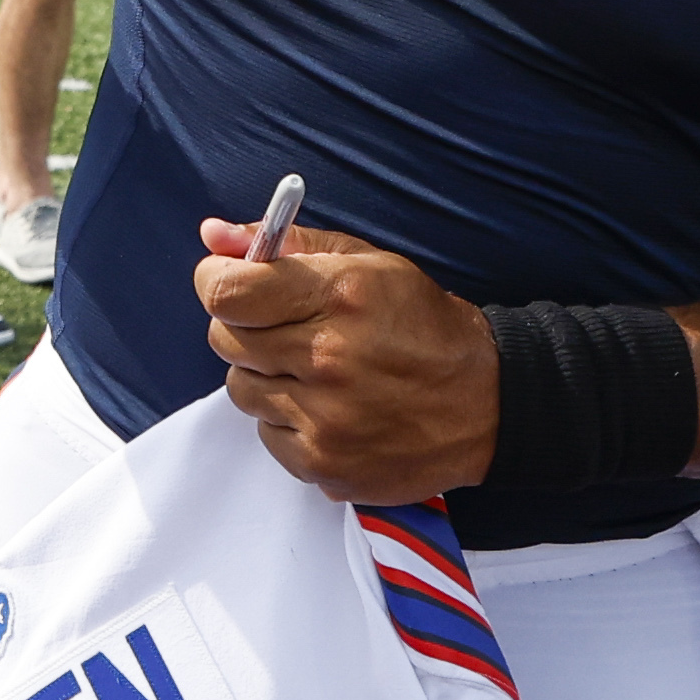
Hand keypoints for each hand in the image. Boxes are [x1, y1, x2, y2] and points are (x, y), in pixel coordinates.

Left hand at [196, 218, 490, 504]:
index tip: (228, 281)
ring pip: (241, 389)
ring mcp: (326, 420)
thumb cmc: (423, 325)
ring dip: (265, 376)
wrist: (486, 405)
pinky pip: (267, 435)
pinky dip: (287, 420)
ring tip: (314, 371)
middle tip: (285, 327)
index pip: (227, 293)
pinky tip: (329, 408)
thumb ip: (287, 244)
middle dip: (245, 328)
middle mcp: (328, 360)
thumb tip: (213, 234)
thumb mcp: (368, 264)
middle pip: (225, 340)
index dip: (216, 280)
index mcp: (339, 297)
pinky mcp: (326, 465)